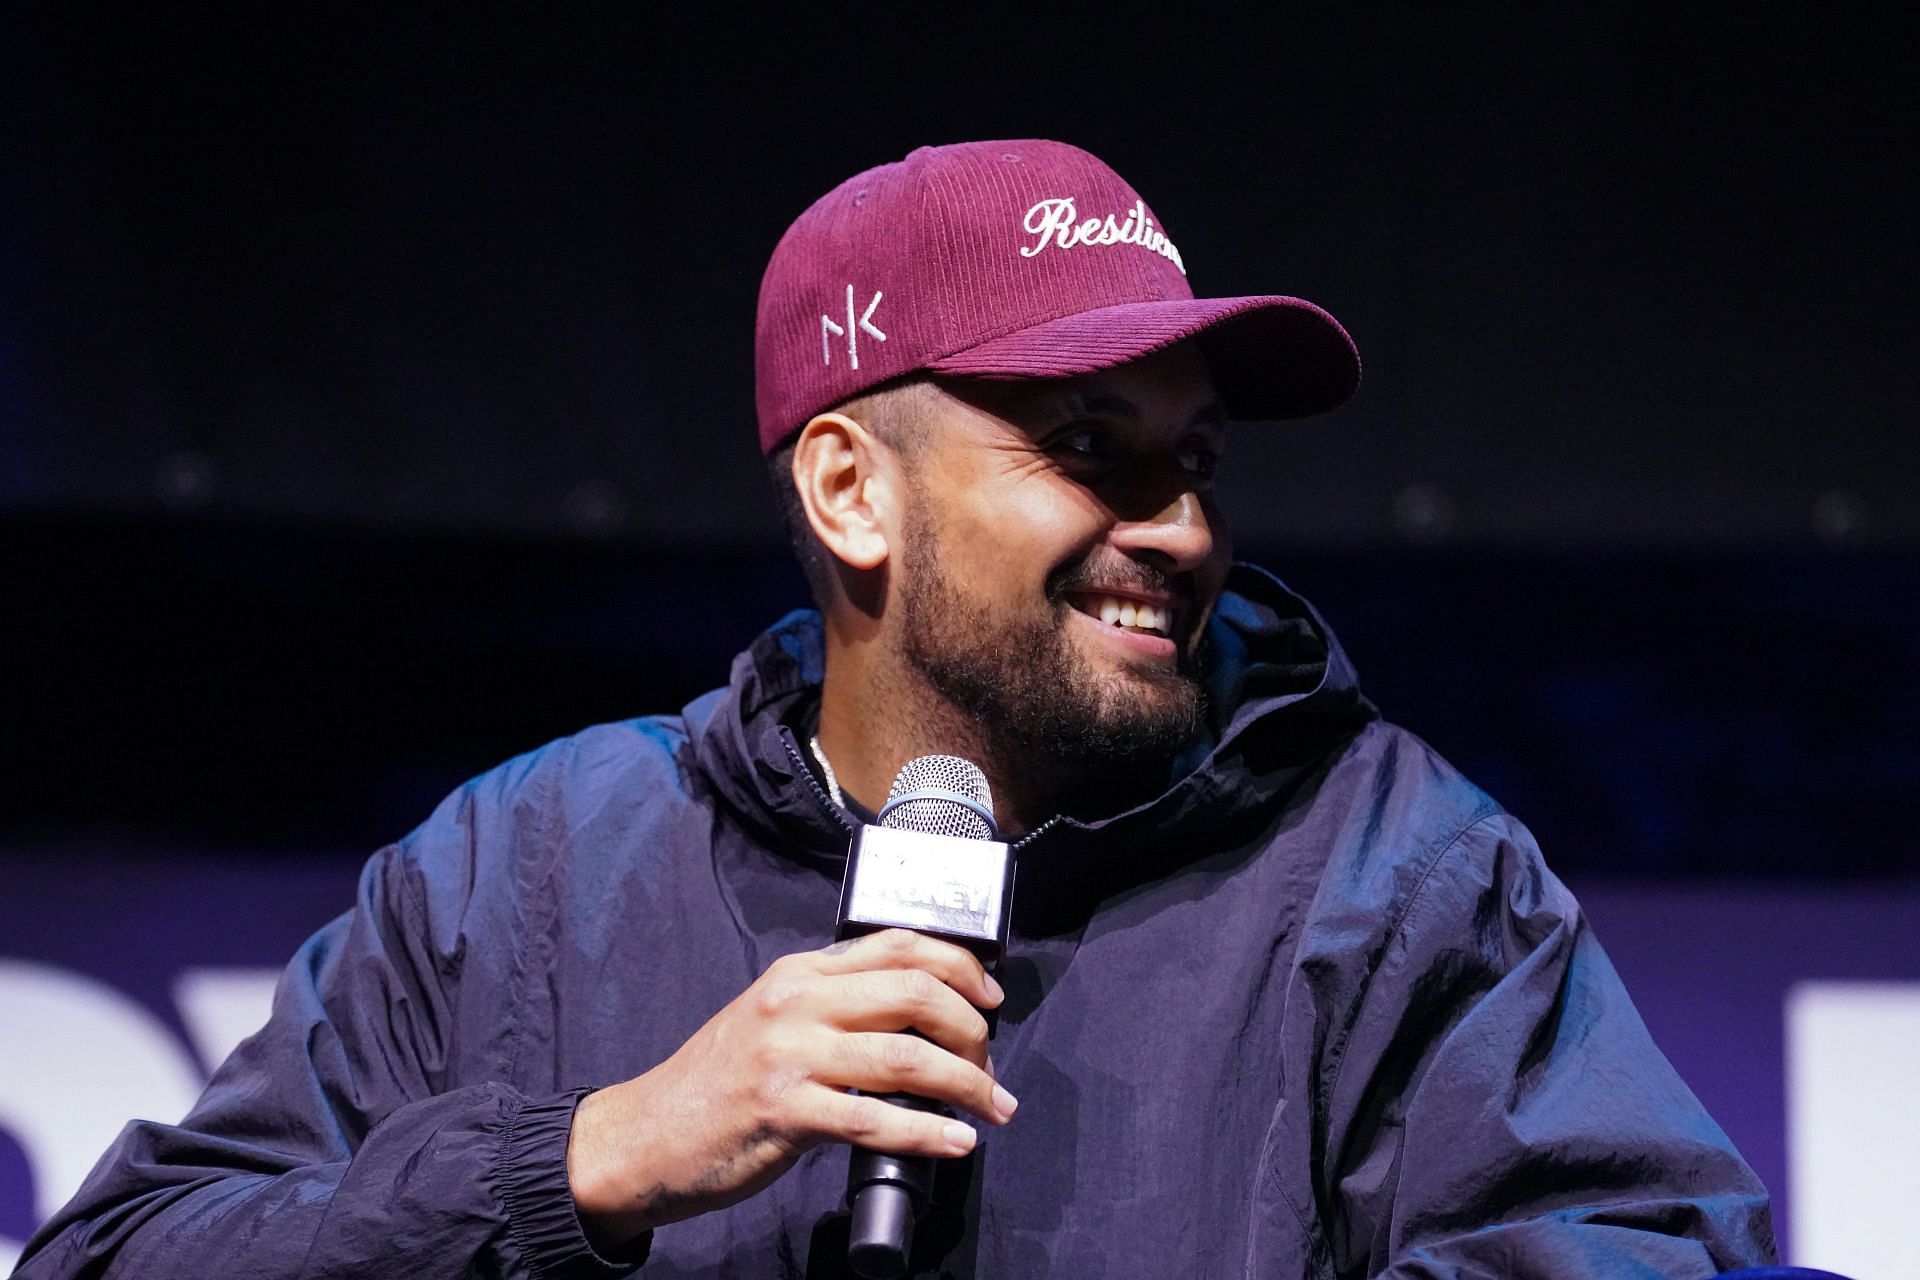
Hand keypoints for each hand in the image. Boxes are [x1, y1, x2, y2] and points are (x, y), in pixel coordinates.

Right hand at [566, 928, 1015, 1245]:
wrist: (645, 1135)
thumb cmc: (718, 1083)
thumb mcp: (774, 1019)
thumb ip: (836, 1005)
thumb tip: (922, 1015)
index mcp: (801, 972)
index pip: (899, 944)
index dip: (960, 967)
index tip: (991, 1000)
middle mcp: (797, 1001)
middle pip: (915, 994)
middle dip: (971, 1031)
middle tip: (990, 1069)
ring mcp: (789, 1055)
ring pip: (905, 1058)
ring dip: (965, 1086)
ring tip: (991, 1109)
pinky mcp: (783, 1111)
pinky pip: (874, 1120)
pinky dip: (927, 1134)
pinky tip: (956, 1143)